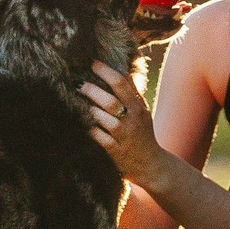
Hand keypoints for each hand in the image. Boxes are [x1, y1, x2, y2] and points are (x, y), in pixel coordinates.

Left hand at [79, 60, 164, 184]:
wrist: (152, 164)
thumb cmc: (143, 133)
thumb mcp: (141, 111)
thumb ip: (131, 92)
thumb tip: (120, 68)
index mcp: (138, 106)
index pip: (122, 83)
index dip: (105, 71)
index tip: (92, 63)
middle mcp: (132, 120)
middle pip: (110, 101)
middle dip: (92, 90)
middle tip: (78, 84)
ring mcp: (124, 136)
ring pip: (104, 119)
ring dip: (89, 109)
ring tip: (77, 101)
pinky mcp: (116, 152)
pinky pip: (100, 138)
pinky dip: (90, 130)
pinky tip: (82, 123)